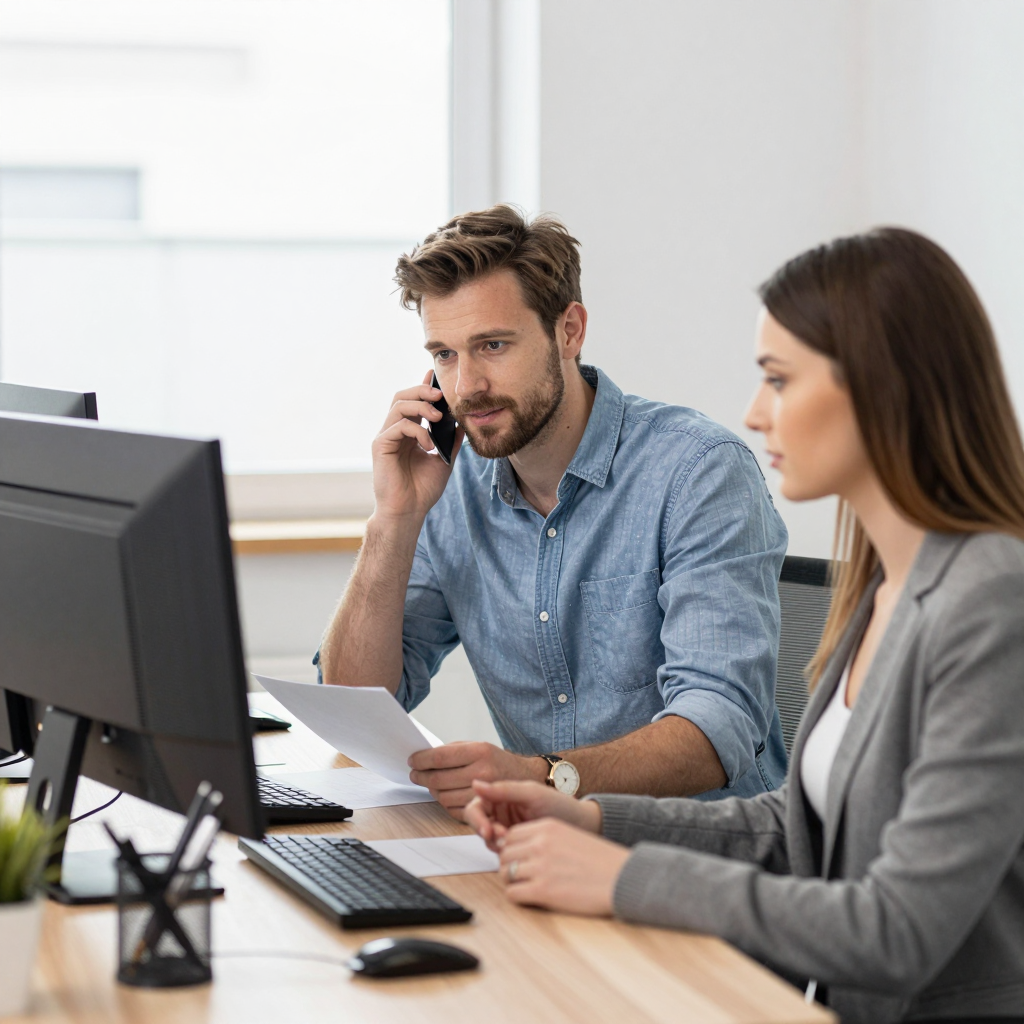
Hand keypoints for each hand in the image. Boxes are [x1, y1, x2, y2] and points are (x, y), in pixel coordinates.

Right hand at [371, 370, 463, 522]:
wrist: (409, 511)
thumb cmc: (423, 490)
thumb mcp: (444, 461)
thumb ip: (450, 442)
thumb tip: (462, 424)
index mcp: (408, 433)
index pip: (414, 402)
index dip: (423, 387)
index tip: (435, 376)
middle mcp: (394, 431)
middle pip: (402, 396)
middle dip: (422, 390)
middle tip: (440, 395)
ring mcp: (386, 437)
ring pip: (398, 405)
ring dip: (421, 406)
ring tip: (438, 417)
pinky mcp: (380, 446)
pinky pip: (398, 426)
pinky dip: (417, 431)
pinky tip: (429, 445)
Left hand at [408, 742, 547, 820]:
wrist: (525, 777)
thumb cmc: (496, 760)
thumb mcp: (478, 746)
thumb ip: (452, 750)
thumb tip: (423, 757)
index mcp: (480, 751)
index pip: (440, 757)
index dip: (421, 760)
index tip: (411, 760)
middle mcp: (482, 772)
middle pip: (438, 778)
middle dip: (421, 776)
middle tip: (415, 773)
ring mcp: (483, 793)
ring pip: (442, 796)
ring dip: (431, 789)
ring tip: (430, 783)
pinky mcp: (482, 809)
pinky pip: (452, 810)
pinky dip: (443, 802)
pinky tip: (445, 793)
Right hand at [465, 779, 601, 850]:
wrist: (582, 826)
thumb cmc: (560, 804)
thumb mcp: (532, 794)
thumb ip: (504, 789)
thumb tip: (475, 783)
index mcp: (503, 795)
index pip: (477, 805)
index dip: (477, 818)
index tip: (488, 829)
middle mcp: (502, 811)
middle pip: (478, 824)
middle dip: (486, 832)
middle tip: (501, 839)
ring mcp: (507, 828)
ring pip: (487, 839)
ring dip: (495, 843)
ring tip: (513, 843)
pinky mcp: (516, 845)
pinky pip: (500, 850)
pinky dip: (505, 852)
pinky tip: (518, 851)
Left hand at [497, 818, 629, 916]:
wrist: (622, 878)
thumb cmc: (601, 860)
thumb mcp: (570, 836)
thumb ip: (545, 838)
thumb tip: (521, 850)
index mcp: (548, 827)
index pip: (512, 835)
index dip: (513, 849)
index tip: (519, 859)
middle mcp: (540, 843)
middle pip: (505, 854)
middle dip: (510, 865)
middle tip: (521, 875)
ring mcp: (540, 867)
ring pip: (505, 873)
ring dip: (513, 882)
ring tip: (527, 887)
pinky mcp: (542, 890)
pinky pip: (512, 893)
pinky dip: (518, 897)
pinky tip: (531, 898)